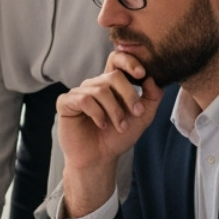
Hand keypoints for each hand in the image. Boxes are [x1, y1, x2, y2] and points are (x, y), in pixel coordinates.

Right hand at [57, 51, 163, 217]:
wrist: (100, 158)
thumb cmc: (118, 137)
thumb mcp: (142, 117)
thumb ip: (152, 96)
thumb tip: (152, 77)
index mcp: (110, 84)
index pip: (116, 59)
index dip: (129, 61)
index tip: (142, 74)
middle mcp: (94, 85)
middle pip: (113, 76)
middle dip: (128, 95)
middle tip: (136, 113)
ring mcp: (79, 93)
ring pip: (101, 90)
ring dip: (115, 110)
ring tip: (119, 126)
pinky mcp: (66, 103)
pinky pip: (84, 99)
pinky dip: (97, 113)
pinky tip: (101, 125)